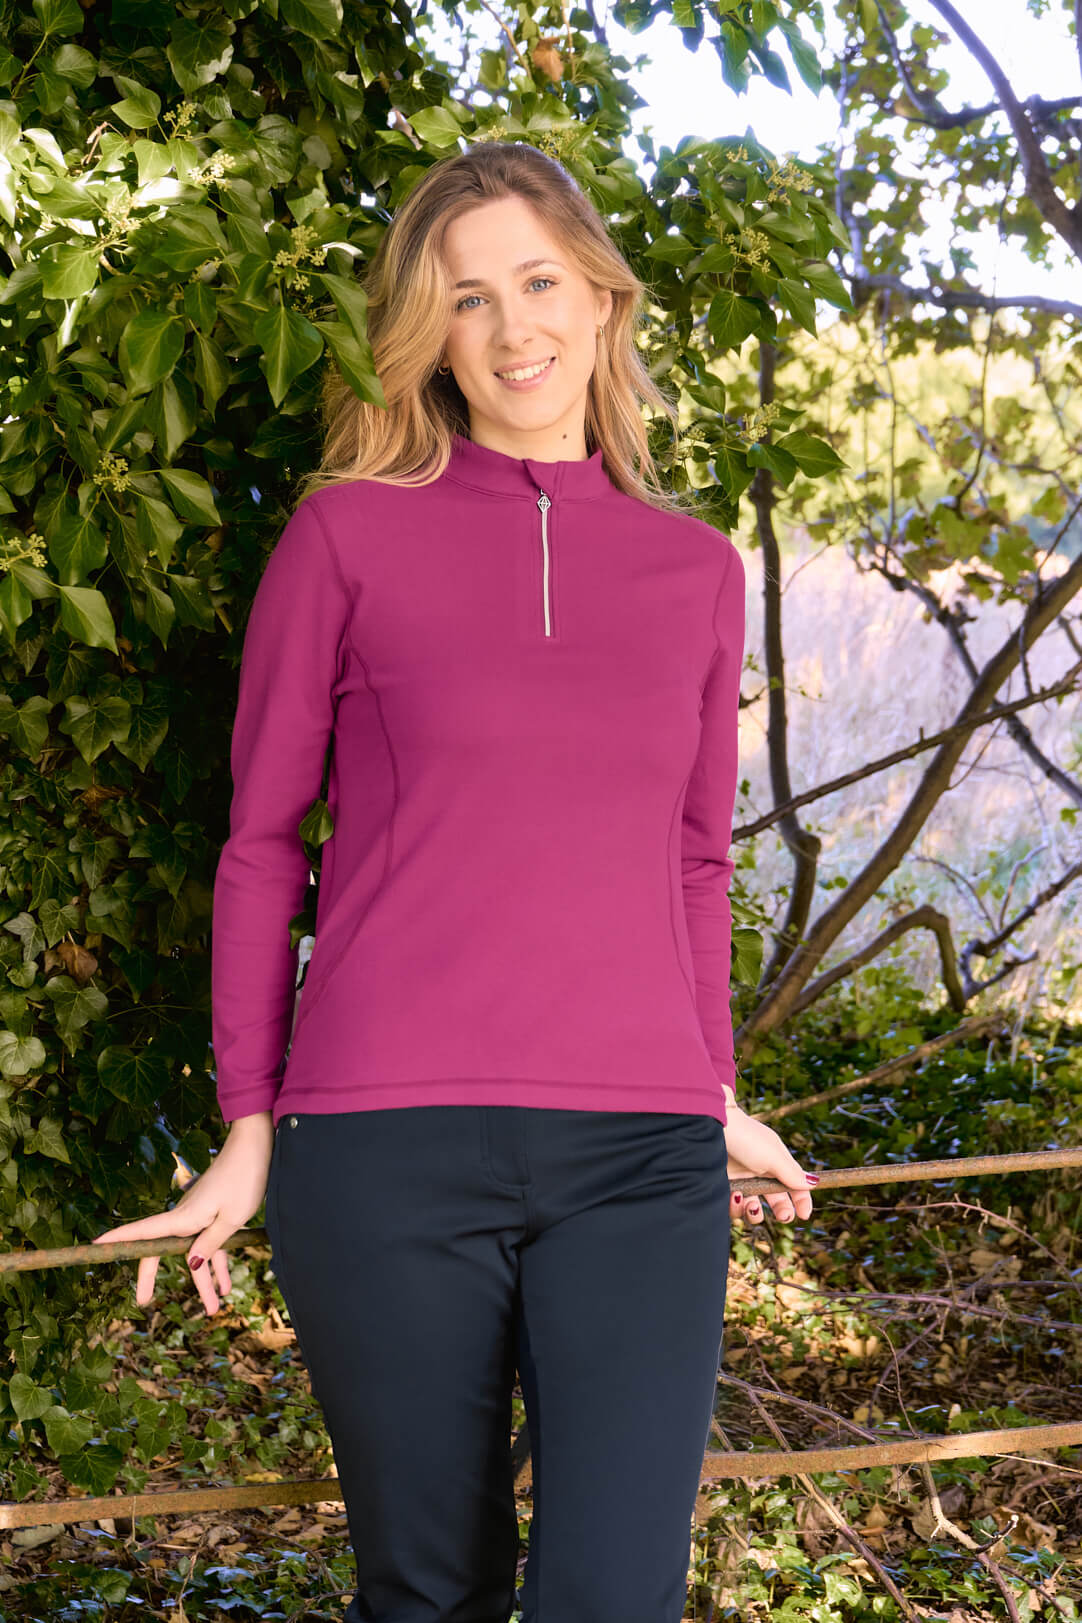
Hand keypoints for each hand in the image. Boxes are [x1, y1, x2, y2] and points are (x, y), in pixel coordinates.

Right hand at [90, 1115, 274, 1315]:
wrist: (256, 1146)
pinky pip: (213, 1243)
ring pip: (196, 1254)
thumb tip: (190, 1266)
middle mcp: (186, 1217)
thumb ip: (210, 1243)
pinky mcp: (215, 1212)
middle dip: (154, 1277)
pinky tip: (227, 1285)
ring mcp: (200, 1215)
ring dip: (205, 1282)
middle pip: (163, 1251)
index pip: (142, 1233)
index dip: (117, 1239)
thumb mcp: (231, 1217)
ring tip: (214, 1310)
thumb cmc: (244, 1179)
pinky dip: (220, 1264)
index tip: (94, 1244)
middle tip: (143, 1302)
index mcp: (183, 1218)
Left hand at [723, 1100, 817, 1226]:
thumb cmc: (745, 1137)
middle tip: (783, 1217)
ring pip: (753, 1208)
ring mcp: (741, 1180)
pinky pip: (733, 1207)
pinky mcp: (722, 1186)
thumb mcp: (773, 1156)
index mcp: (776, 1163)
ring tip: (752, 1206)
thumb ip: (792, 1173)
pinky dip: (735, 1208)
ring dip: (755, 1213)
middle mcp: (760, 1173)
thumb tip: (814, 1184)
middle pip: (776, 1200)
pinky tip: (734, 1197)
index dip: (802, 1201)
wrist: (710, 1126)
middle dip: (782, 1211)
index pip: (794, 1186)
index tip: (804, 1215)